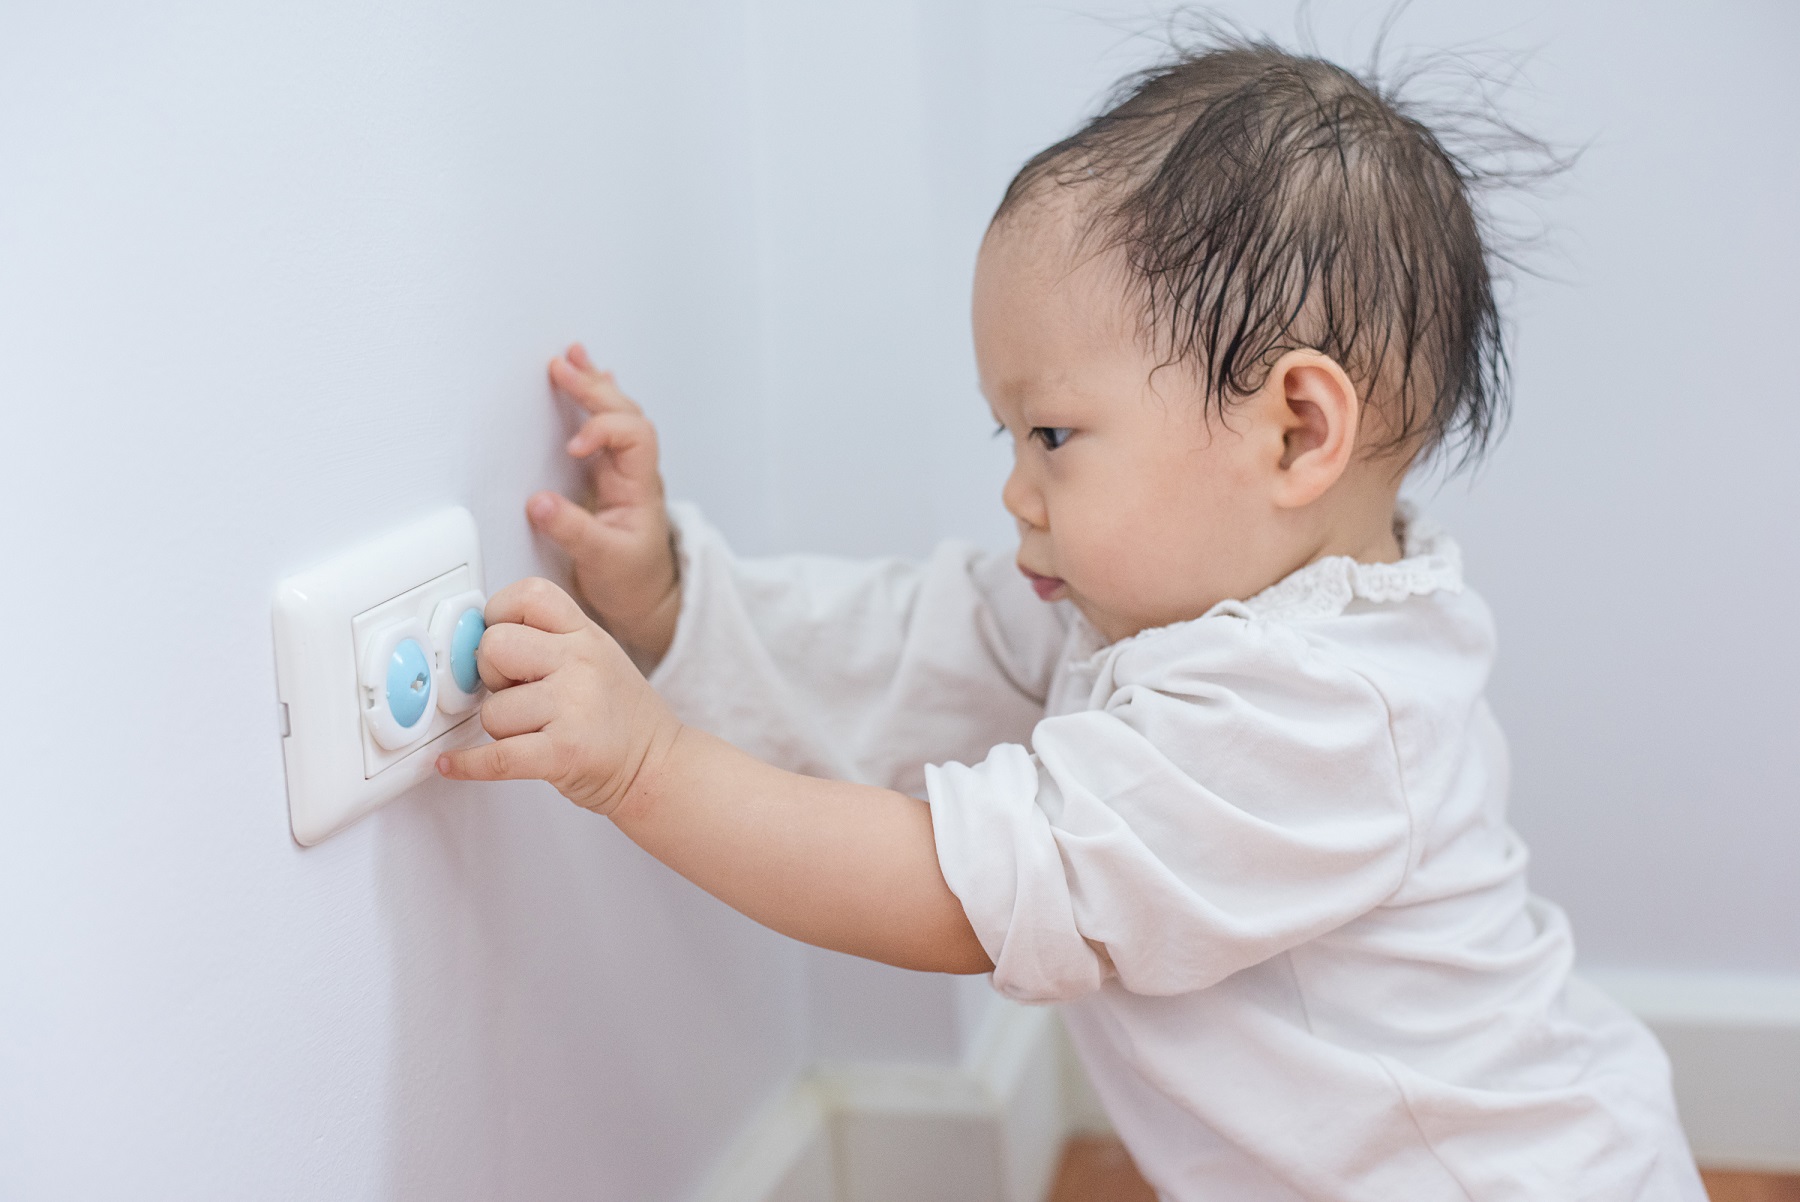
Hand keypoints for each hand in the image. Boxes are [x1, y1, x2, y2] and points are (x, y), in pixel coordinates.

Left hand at [437, 577, 683, 815]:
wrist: (658, 766)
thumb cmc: (622, 716)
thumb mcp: (597, 655)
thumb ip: (548, 641)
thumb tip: (479, 639)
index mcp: (586, 635)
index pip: (527, 594)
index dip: (498, 614)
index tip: (498, 636)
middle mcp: (581, 663)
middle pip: (494, 645)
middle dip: (490, 673)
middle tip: (512, 689)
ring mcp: (573, 707)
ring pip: (491, 709)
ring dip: (500, 726)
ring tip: (531, 731)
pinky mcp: (563, 753)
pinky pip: (496, 756)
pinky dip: (468, 764)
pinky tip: (454, 764)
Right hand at [527, 343, 678, 666]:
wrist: (647, 599)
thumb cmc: (634, 581)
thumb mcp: (603, 560)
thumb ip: (572, 530)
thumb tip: (538, 501)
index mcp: (640, 486)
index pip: (632, 437)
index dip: (602, 431)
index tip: (573, 447)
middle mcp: (634, 472)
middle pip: (623, 414)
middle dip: (592, 388)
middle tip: (562, 367)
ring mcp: (621, 471)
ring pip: (615, 415)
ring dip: (594, 385)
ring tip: (572, 356)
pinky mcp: (604, 477)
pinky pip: (603, 428)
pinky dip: (591, 403)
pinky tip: (586, 379)